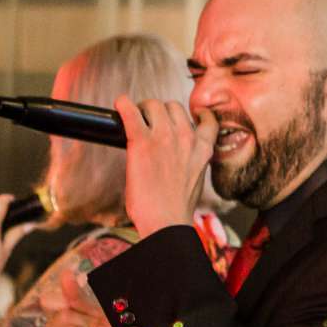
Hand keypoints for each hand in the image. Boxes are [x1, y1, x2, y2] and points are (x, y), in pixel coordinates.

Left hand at [117, 95, 216, 238]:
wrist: (166, 222)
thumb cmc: (176, 208)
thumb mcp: (196, 179)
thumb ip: (191, 160)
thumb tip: (176, 156)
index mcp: (202, 149)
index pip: (207, 119)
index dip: (196, 113)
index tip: (189, 115)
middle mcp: (186, 138)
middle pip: (174, 106)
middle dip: (162, 111)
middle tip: (150, 121)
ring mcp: (164, 138)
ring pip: (154, 105)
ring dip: (143, 109)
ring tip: (135, 119)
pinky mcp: (141, 142)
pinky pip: (130, 112)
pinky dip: (123, 104)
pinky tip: (119, 105)